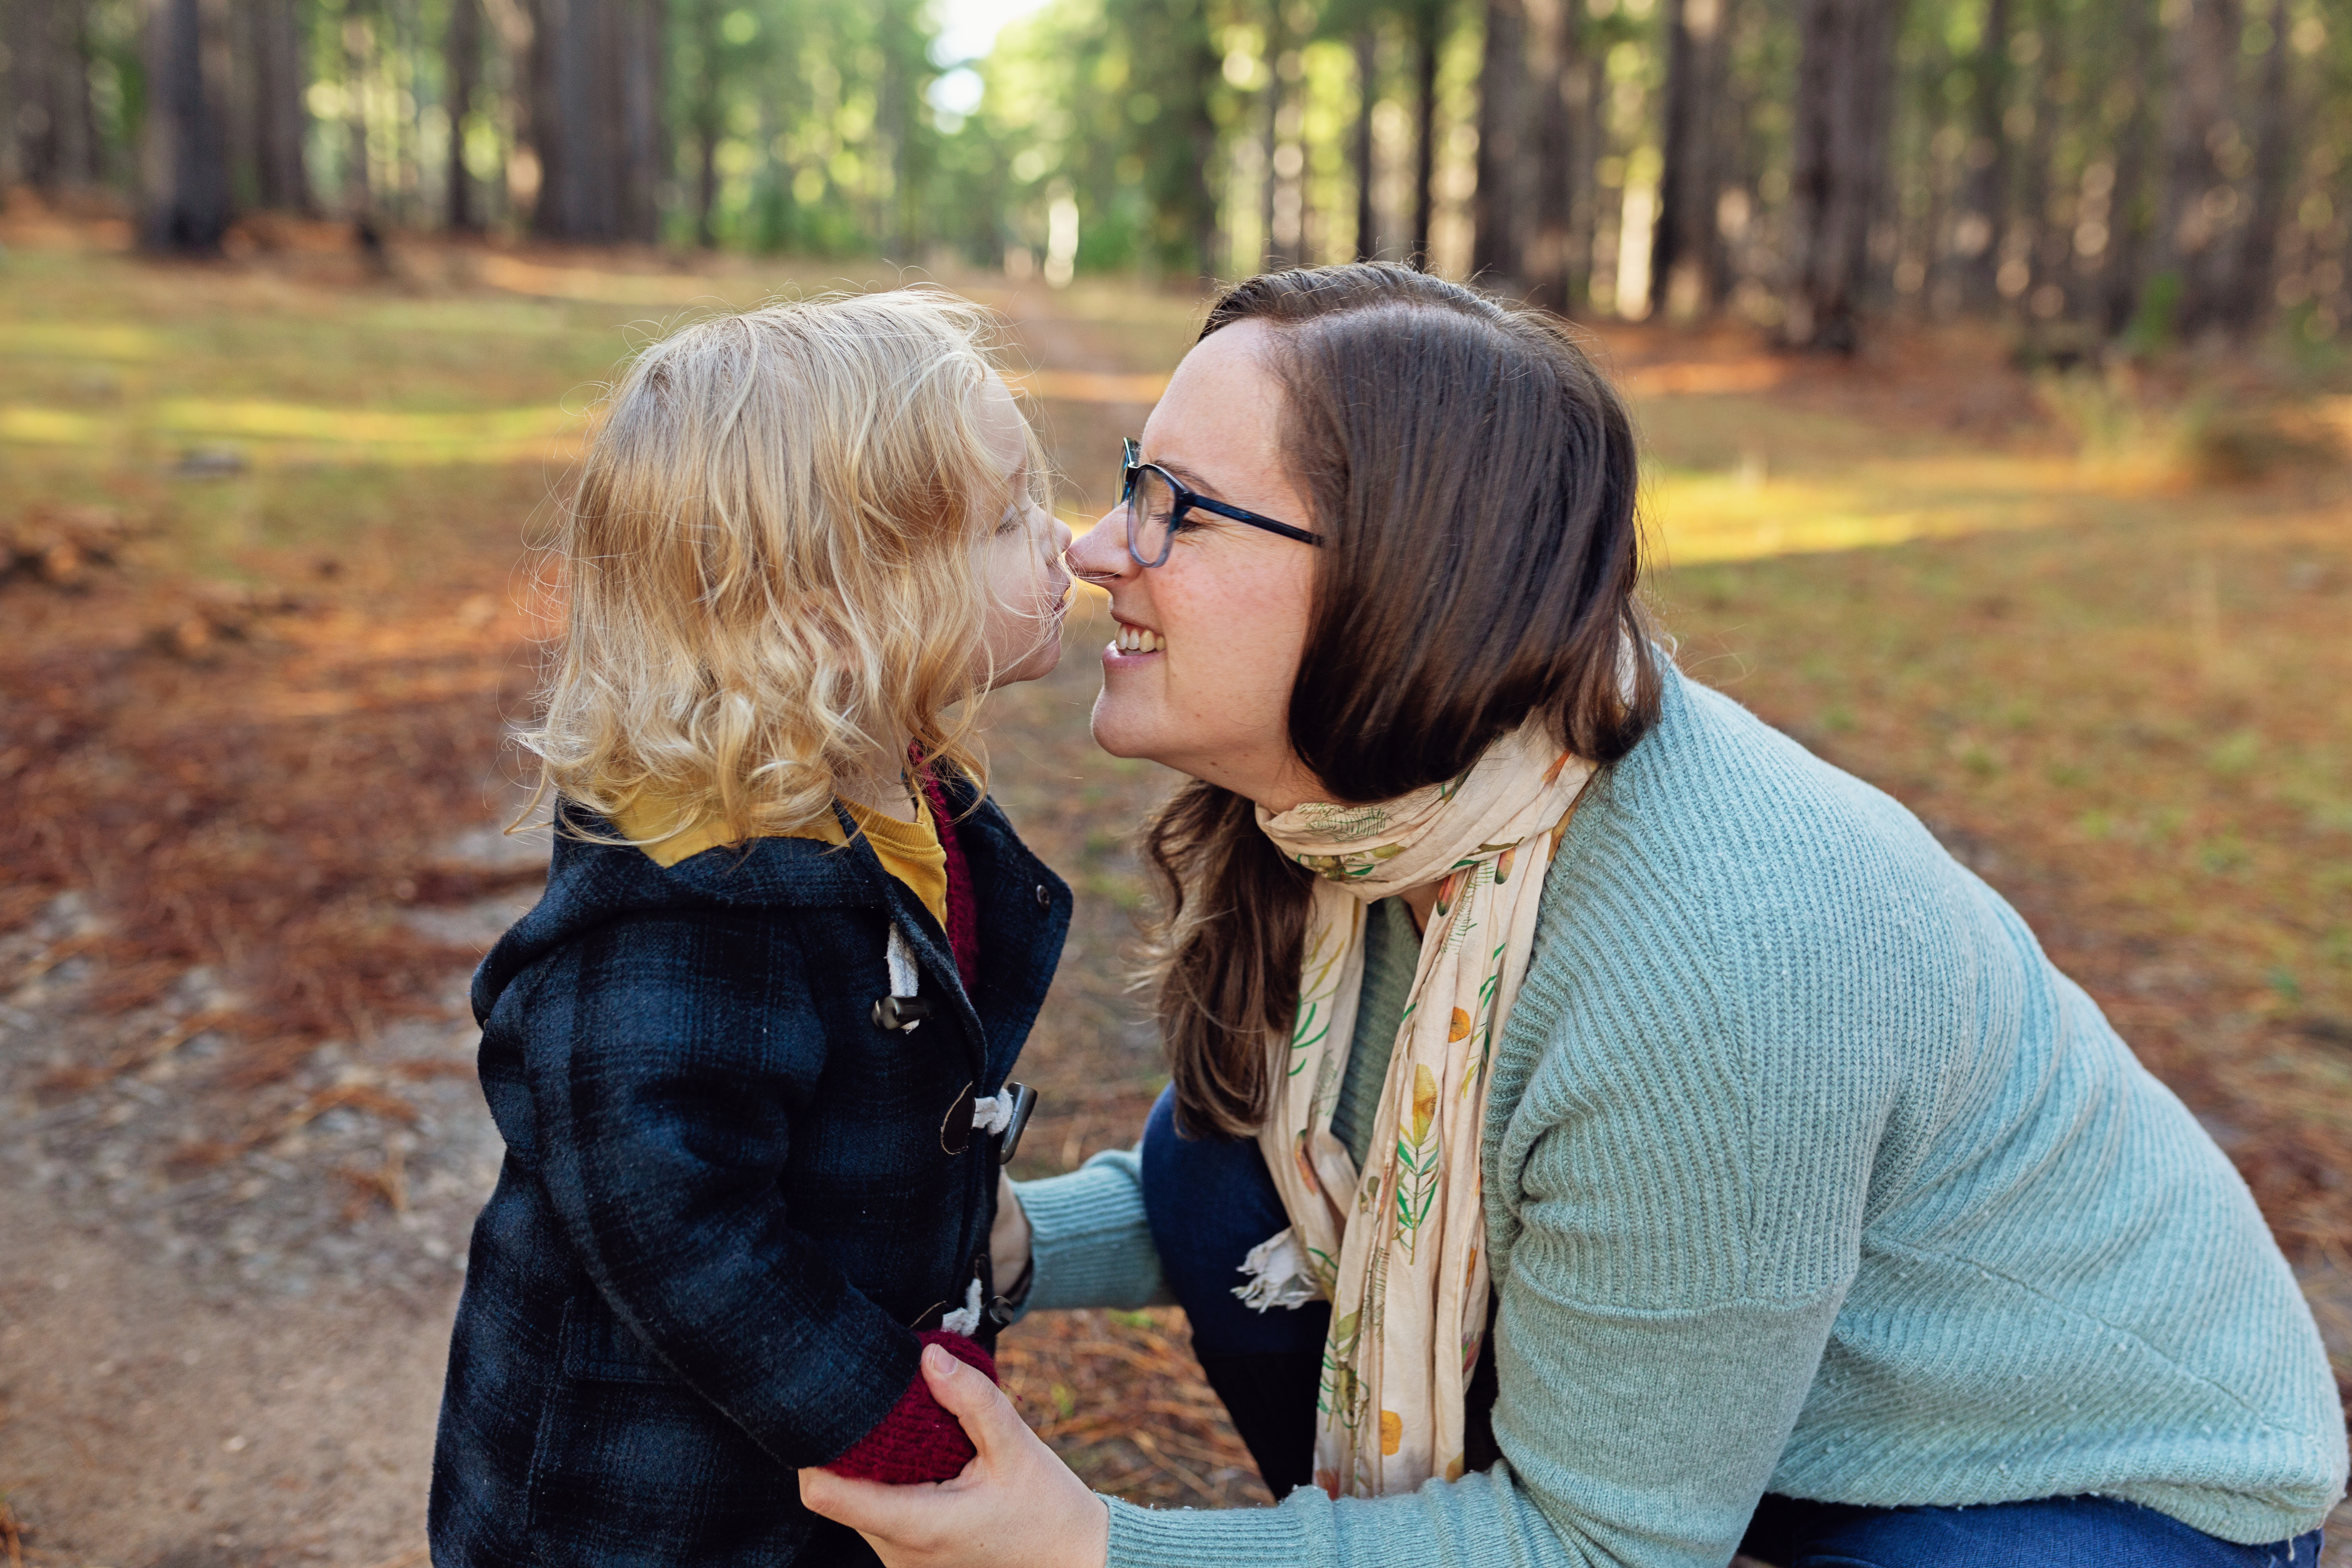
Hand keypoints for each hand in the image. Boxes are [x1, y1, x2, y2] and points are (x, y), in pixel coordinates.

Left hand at [800, 1341, 1109, 1567]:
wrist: (1072, 1561)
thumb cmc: (1047, 1508)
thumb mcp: (1015, 1447)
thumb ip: (972, 1400)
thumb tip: (927, 1356)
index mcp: (917, 1526)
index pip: (825, 1494)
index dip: (814, 1449)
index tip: (828, 1408)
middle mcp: (898, 1553)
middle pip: (838, 1495)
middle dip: (849, 1448)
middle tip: (876, 1404)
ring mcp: (902, 1563)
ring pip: (858, 1507)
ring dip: (872, 1468)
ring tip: (907, 1431)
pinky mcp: (912, 1561)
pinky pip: (880, 1518)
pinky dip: (890, 1487)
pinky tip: (923, 1462)